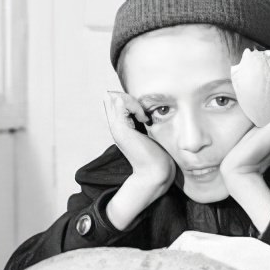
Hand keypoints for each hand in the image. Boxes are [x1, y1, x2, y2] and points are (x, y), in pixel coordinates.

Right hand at [102, 91, 174, 228]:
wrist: (154, 173)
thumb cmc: (157, 155)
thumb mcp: (149, 133)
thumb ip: (144, 121)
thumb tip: (150, 110)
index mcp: (120, 127)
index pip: (114, 100)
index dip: (128, 99)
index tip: (144, 112)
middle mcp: (115, 126)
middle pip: (112, 97)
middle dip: (129, 97)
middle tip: (144, 112)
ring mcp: (116, 128)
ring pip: (115, 97)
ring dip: (132, 101)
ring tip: (144, 116)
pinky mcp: (121, 129)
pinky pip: (122, 104)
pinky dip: (135, 106)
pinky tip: (145, 119)